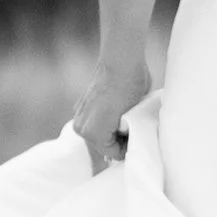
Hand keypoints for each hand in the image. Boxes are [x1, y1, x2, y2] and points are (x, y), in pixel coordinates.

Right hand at [71, 51, 150, 174]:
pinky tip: (116, 111)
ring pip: (98, 135)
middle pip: (103, 146)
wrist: (120, 62)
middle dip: (118, 141)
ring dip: (111, 131)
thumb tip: (128, 142)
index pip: (113, 154)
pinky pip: (93, 123)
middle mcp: (81, 128)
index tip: (137, 137)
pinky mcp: (80, 106)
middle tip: (133, 128)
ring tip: (125, 120)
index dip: (128, 148)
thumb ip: (127, 135)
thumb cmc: (131, 88)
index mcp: (93, 134)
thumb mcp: (134, 118)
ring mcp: (78, 116)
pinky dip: (104, 122)